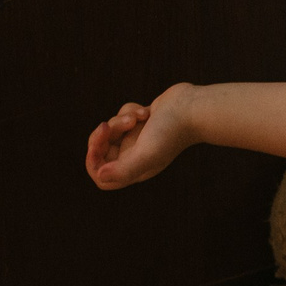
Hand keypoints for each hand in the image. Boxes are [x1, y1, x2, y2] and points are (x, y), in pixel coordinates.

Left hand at [85, 85, 200, 188]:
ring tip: (141, 116)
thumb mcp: (146, 154)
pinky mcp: (142, 122)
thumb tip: (100, 176)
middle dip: (104, 134)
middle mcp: (135, 156)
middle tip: (110, 124)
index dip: (93, 163)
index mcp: (135, 170)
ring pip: (111, 129)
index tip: (94, 147)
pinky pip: (123, 115)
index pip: (102, 177)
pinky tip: (147, 111)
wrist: (193, 108)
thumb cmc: (171, 132)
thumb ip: (123, 169)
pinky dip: (131, 110)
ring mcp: (139, 138)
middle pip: (101, 150)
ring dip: (121, 118)